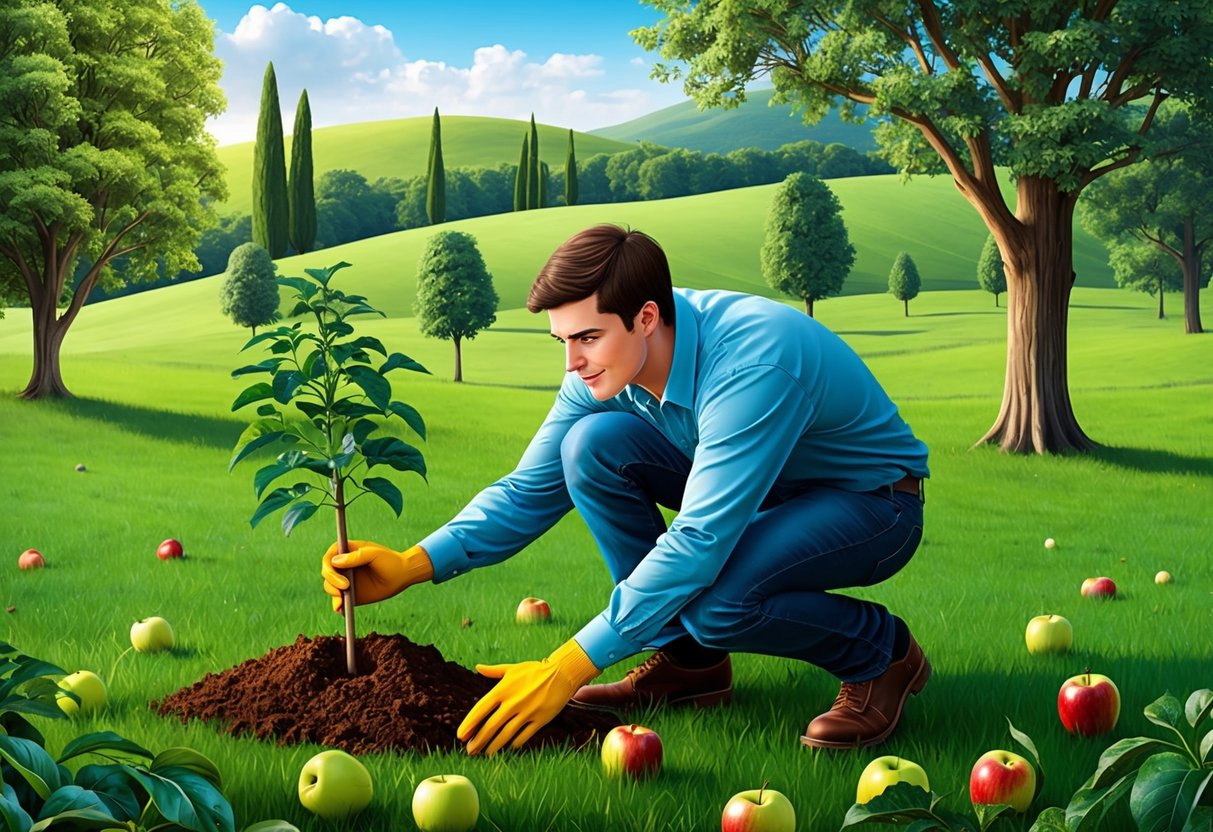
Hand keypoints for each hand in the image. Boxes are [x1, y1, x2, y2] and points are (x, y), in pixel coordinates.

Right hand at [321, 540, 433, 612]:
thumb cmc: (390, 560)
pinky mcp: (350, 595)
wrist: (402, 576)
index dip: (328, 565)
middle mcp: (343, 567)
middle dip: (332, 581)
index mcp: (347, 552)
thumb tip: (335, 561)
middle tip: (345, 587)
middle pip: (327, 573)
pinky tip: (342, 609)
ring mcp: (346, 581)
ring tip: (343, 601)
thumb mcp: (375, 554)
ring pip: (330, 587)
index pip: (329, 557)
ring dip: (334, 594)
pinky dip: (338, 606)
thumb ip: (356, 556)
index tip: (334, 571)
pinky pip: (339, 601)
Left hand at [457, 639, 599, 755]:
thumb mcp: (513, 669)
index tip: (460, 736)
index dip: (469, 724)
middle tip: (470, 750)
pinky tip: (507, 748)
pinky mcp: (539, 720)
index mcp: (503, 689)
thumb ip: (494, 671)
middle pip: (491, 726)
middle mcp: (513, 702)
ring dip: (493, 746)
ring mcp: (527, 712)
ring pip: (505, 735)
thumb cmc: (535, 670)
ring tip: (485, 753)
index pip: (481, 709)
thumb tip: (478, 667)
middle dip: (478, 741)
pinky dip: (513, 744)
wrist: (561, 674)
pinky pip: (523, 737)